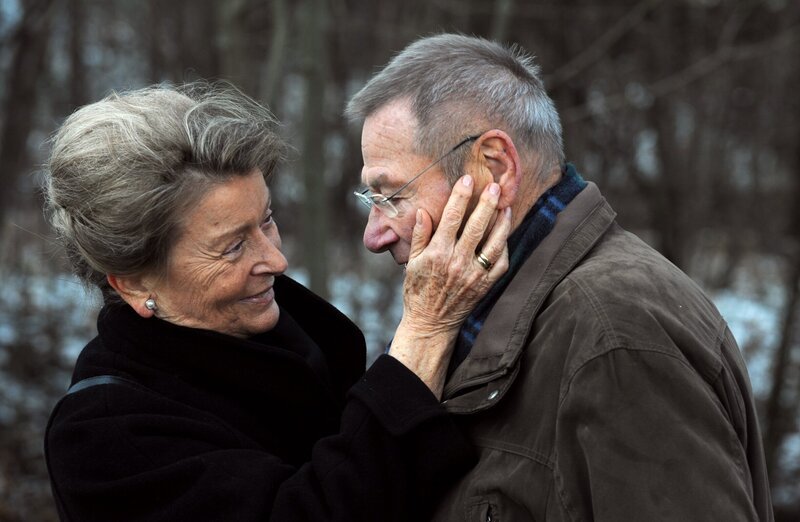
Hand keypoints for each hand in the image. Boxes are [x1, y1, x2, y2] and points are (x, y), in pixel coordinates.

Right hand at [390, 175, 510, 397]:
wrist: (430, 324)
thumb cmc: (418, 291)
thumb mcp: (412, 262)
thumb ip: (419, 236)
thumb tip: (424, 212)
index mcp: (438, 253)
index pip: (452, 218)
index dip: (461, 196)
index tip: (467, 179)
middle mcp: (458, 262)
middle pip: (477, 226)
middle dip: (487, 203)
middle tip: (495, 186)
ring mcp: (474, 275)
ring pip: (494, 243)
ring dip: (501, 222)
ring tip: (506, 206)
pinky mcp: (485, 285)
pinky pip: (501, 263)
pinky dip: (505, 246)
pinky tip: (504, 233)